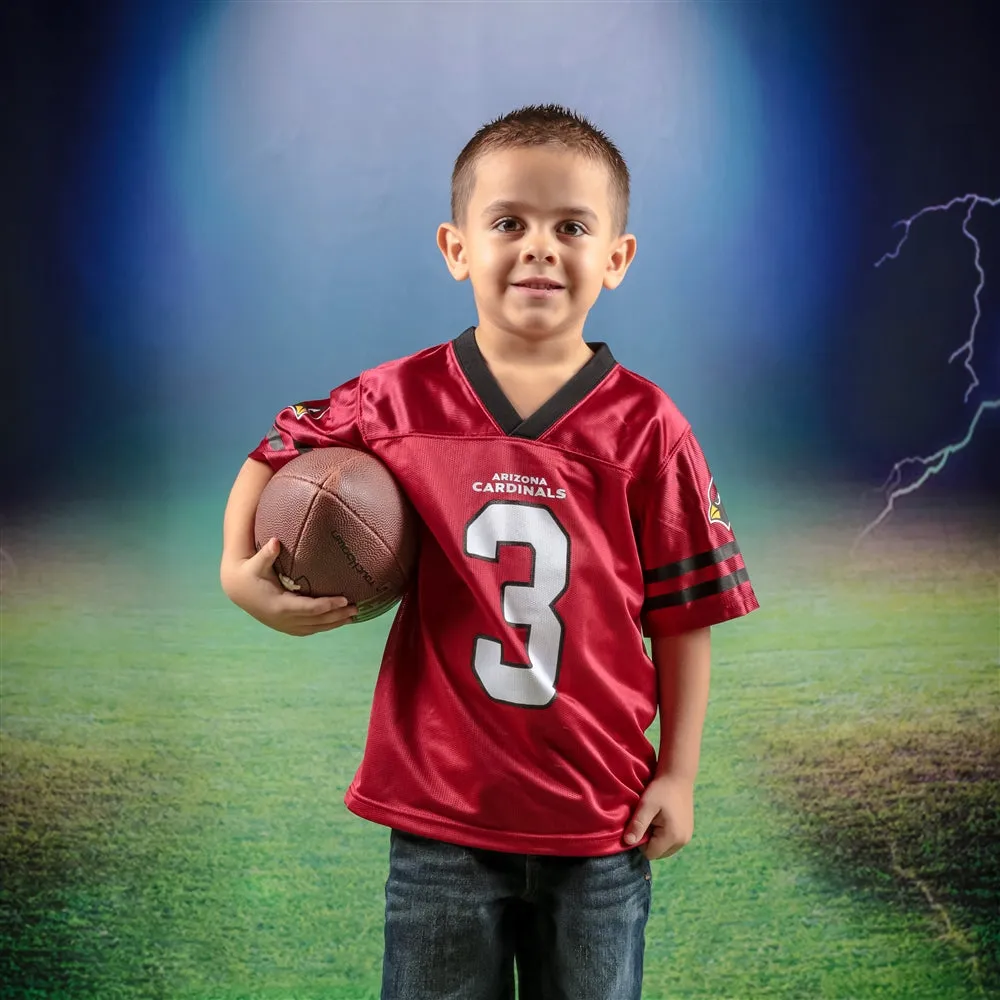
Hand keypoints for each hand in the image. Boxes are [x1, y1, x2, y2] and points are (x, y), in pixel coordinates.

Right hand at [221, 537, 357, 635]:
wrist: (238, 589)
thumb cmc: (250, 572)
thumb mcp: (256, 563)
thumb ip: (267, 554)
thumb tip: (274, 541)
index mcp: (280, 605)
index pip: (310, 608)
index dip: (328, 605)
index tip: (345, 599)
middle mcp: (284, 619)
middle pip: (317, 621)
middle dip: (337, 615)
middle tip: (357, 608)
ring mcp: (285, 625)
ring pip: (315, 628)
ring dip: (334, 623)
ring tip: (353, 616)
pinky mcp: (286, 626)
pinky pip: (309, 629)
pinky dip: (324, 626)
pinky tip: (337, 621)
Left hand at [623, 773, 694, 860]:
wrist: (678, 776)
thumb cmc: (661, 789)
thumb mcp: (646, 805)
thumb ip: (637, 824)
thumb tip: (627, 842)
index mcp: (672, 836)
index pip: (650, 853)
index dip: (640, 841)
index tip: (640, 824)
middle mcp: (683, 841)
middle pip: (658, 853)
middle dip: (649, 841)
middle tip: (648, 820)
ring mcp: (687, 838)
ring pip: (664, 849)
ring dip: (656, 839)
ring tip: (655, 819)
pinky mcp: (688, 832)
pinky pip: (671, 842)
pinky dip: (664, 835)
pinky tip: (662, 819)